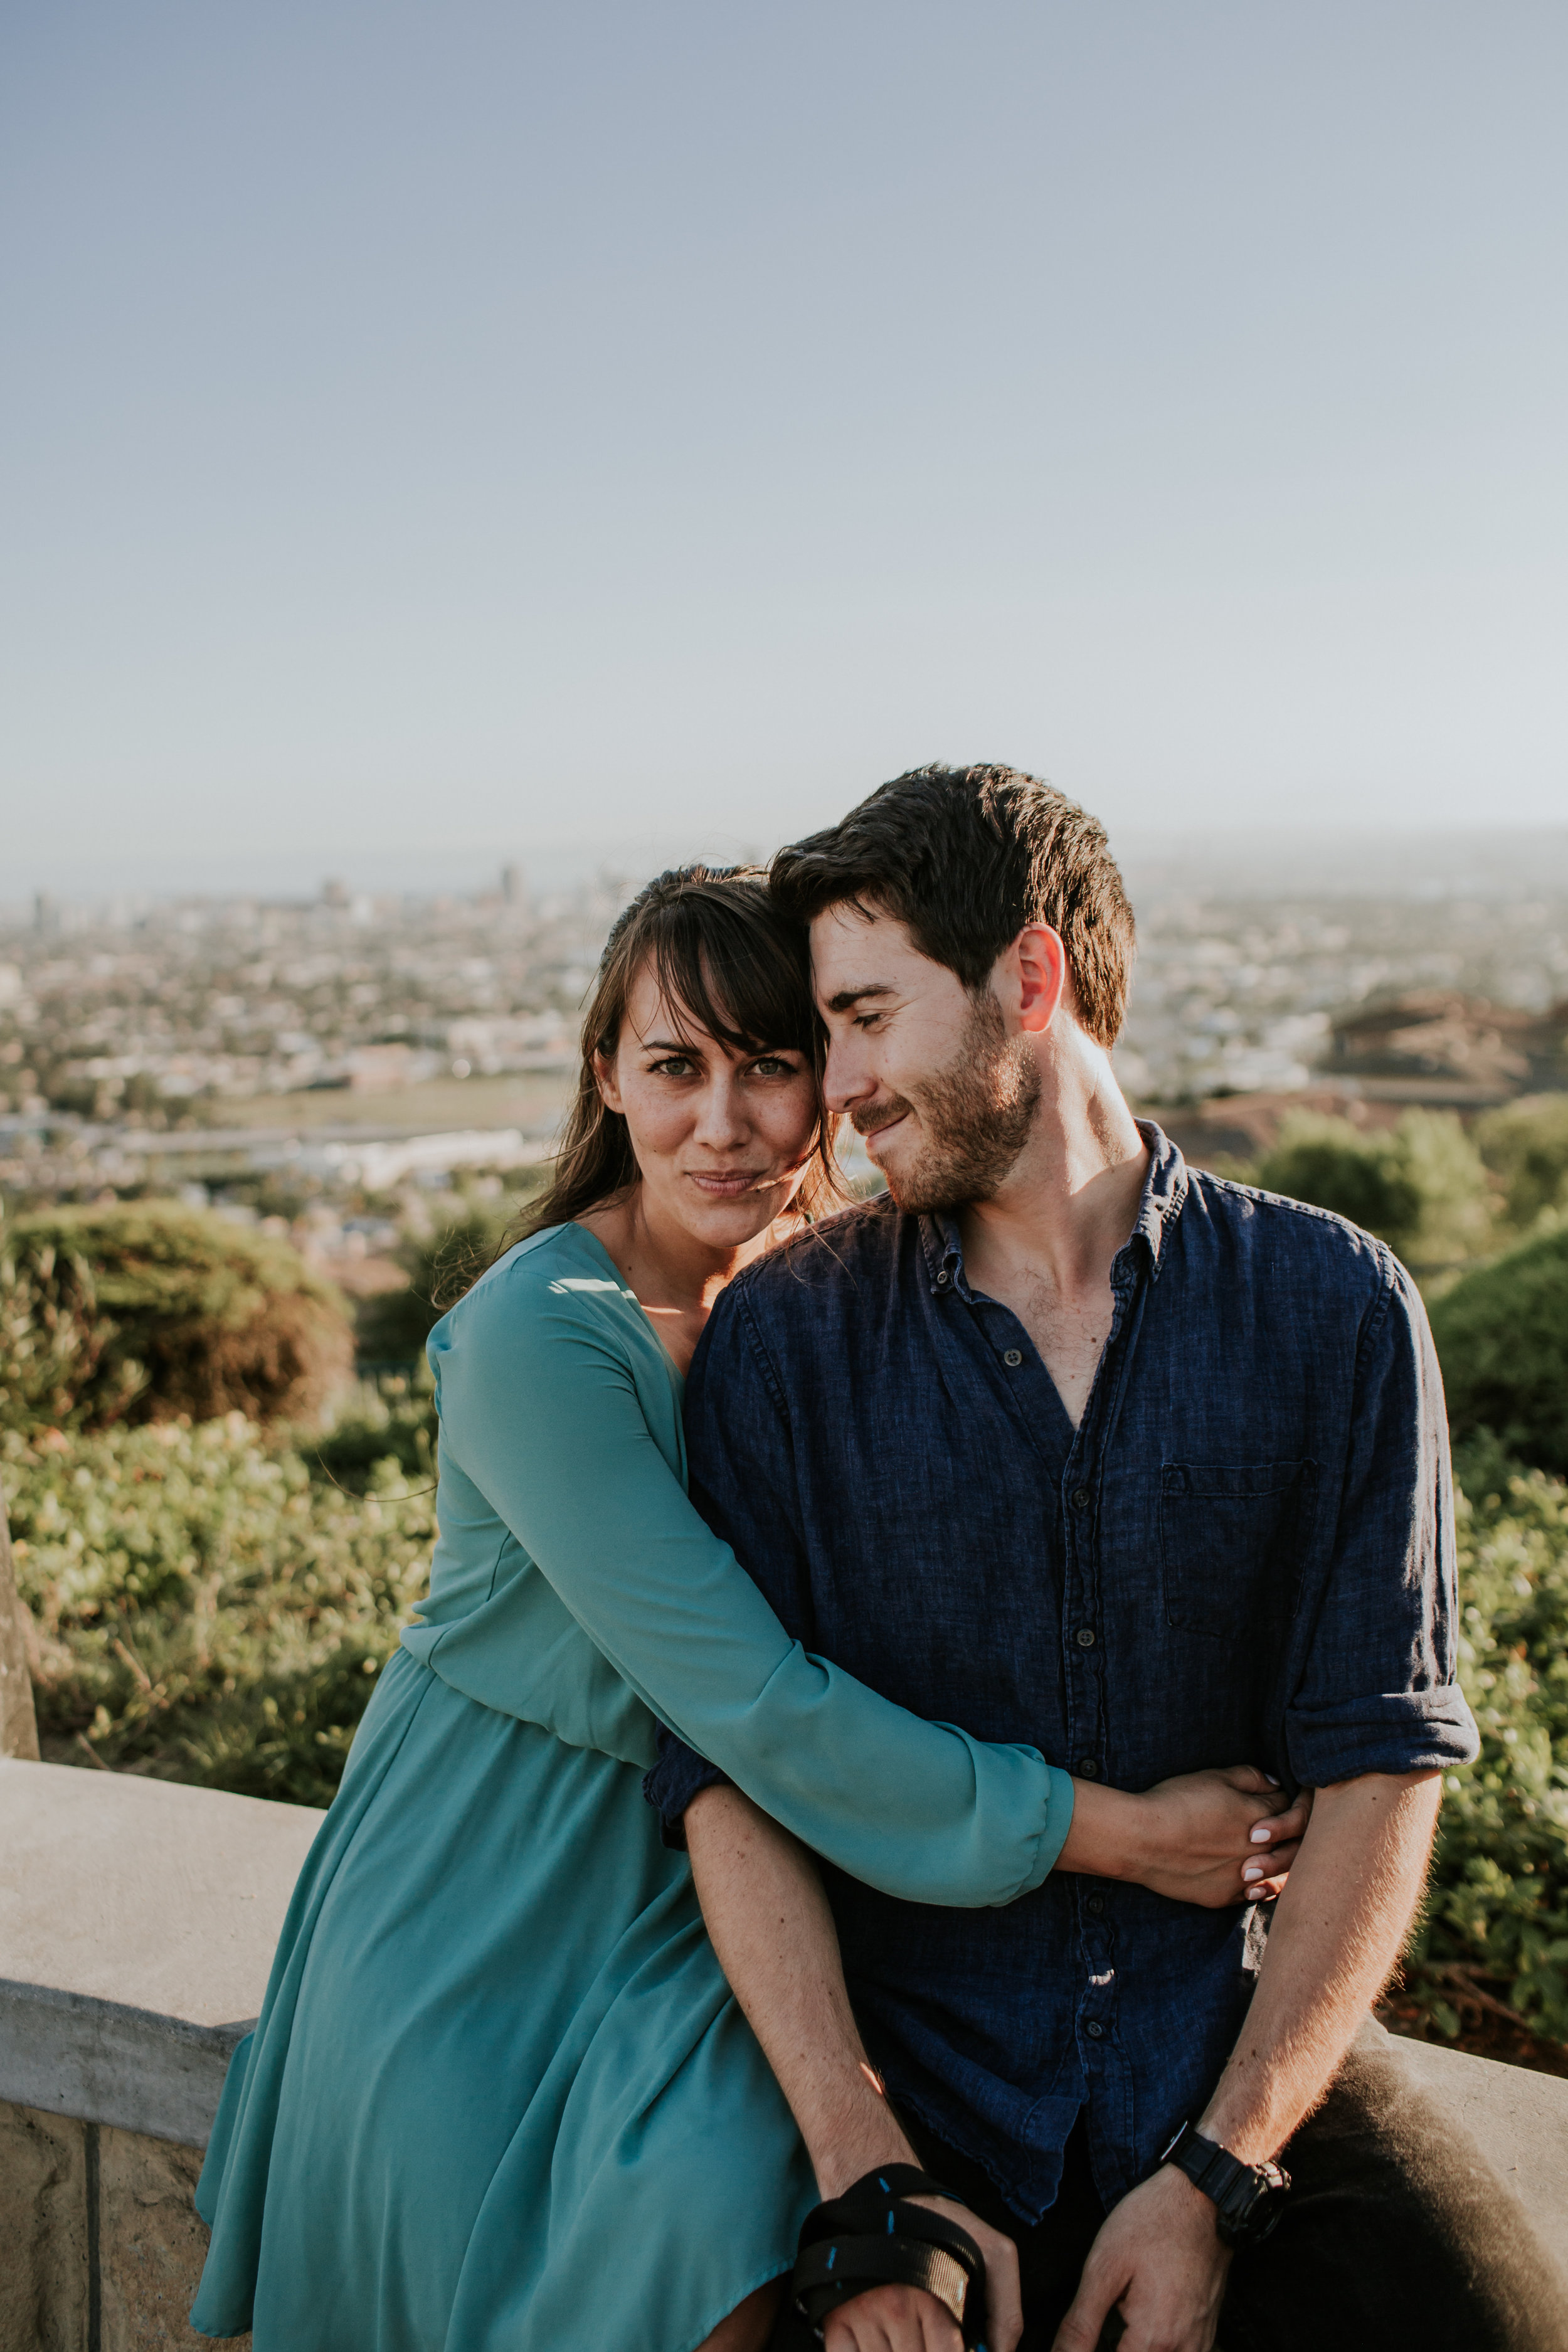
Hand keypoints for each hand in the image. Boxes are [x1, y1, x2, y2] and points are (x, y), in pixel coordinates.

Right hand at [823, 2198, 1022, 2351]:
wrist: (887, 2196)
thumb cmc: (944, 2227)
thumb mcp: (995, 2255)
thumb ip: (1007, 2315)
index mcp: (935, 2301)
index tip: (953, 2350)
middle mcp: (896, 2309)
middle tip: (928, 2342)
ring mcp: (861, 2314)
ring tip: (907, 2343)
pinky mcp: (835, 2317)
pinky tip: (879, 2348)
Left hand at [1052, 2165, 1229, 2351]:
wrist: (1203, 2196)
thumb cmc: (1151, 2223)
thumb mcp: (1104, 2268)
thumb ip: (1081, 2324)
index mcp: (1153, 2339)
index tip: (1090, 2327)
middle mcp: (1182, 2349)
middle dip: (1117, 2346)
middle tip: (1106, 2316)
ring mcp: (1200, 2341)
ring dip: (1139, 2346)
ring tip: (1125, 2317)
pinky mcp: (1208, 2328)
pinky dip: (1159, 2345)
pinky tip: (1146, 2320)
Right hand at [1134, 1768, 1312, 1907]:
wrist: (1142, 1840)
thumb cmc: (1176, 1802)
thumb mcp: (1214, 1777)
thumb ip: (1250, 1778)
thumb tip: (1275, 1784)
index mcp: (1259, 1814)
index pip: (1290, 1806)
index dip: (1289, 1799)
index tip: (1280, 1796)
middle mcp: (1259, 1848)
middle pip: (1295, 1841)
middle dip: (1295, 1830)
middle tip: (1290, 1824)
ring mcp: (1243, 1876)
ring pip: (1281, 1872)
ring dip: (1283, 1861)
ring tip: (1282, 1853)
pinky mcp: (1224, 1895)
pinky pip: (1254, 1894)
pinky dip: (1262, 1885)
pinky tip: (1258, 1878)